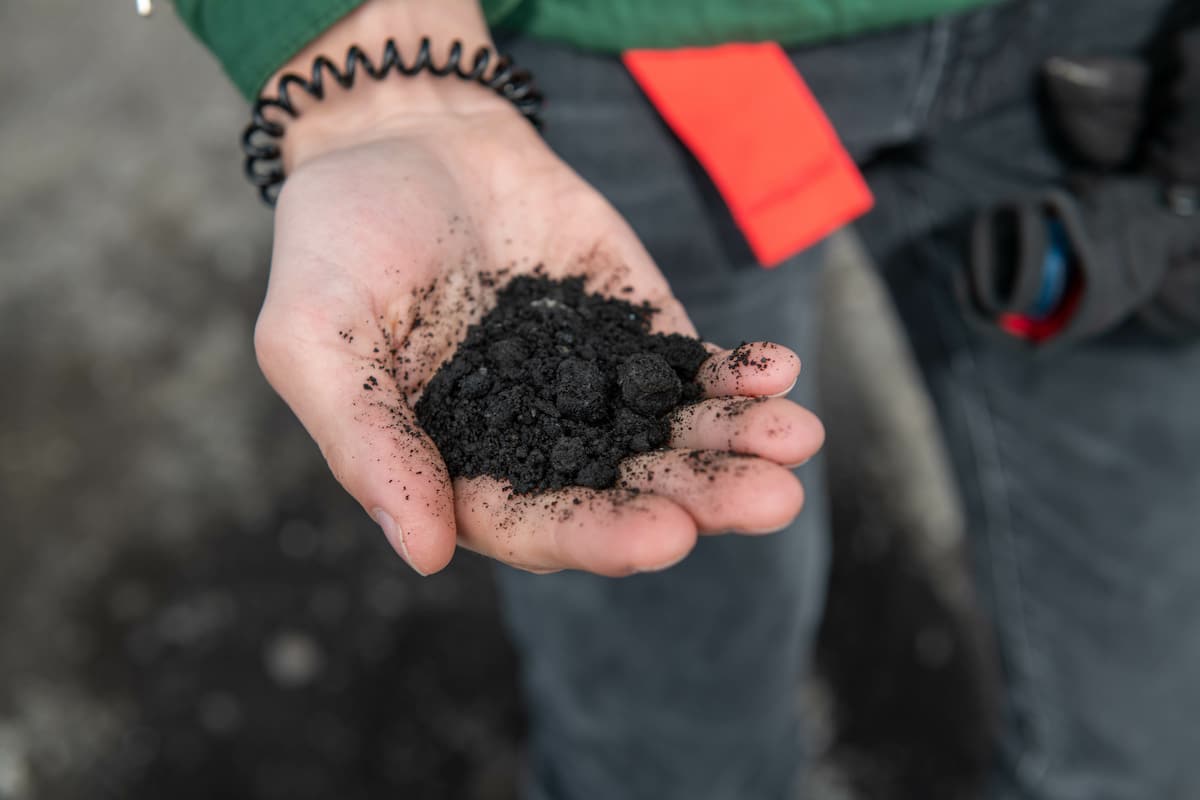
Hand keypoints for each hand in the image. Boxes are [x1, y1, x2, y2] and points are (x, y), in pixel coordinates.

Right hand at [252, 2, 824, 575]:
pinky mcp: (633, 328)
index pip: (537, 523)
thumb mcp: (315, 338)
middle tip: (770, 502)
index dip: (601, 534)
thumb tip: (425, 552)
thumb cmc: (338, 240)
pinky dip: (735, 375)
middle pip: (627, 489)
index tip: (666, 537)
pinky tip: (778, 374)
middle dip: (699, 497)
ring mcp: (591, 386)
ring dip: (736, 444)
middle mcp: (535, 442)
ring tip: (796, 440)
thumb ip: (366, 443)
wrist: (403, 136)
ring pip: (672, 434)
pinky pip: (689, 363)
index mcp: (460, 466)